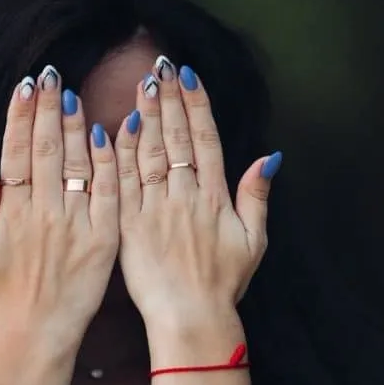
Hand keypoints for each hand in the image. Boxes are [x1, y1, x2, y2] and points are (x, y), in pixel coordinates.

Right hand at [0, 66, 118, 384]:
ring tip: (74, 93)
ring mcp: (76, 222)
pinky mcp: (104, 238)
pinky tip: (108, 132)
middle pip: (47, 148)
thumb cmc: (3, 294)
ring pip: (78, 162)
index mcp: (13, 210)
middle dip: (48, 107)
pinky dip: (108, 162)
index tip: (25, 85)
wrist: (37, 333)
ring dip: (76, 124)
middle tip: (51, 74)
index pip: (17, 151)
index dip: (20, 115)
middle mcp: (45, 210)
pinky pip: (108, 192)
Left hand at [114, 56, 281, 331]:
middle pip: (176, 138)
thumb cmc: (223, 283)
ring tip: (141, 85)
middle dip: (169, 99)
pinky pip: (122, 184)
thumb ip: (257, 196)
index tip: (188, 76)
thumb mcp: (254, 241)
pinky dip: (118, 155)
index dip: (197, 105)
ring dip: (145, 116)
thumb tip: (269, 157)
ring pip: (149, 154)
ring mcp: (155, 210)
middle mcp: (185, 196)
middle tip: (159, 66)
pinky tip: (113, 127)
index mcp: (215, 197)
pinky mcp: (128, 226)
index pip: (206, 140)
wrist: (190, 318)